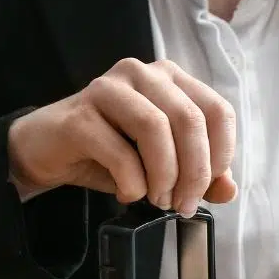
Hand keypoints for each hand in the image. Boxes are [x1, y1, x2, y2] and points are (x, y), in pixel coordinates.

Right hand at [7, 58, 237, 214]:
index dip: (220, 155)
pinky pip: (121, 152)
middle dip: (194, 173)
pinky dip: (133, 184)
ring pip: (157, 129)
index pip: (218, 111)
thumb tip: (229, 189)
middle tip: (183, 204)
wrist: (49, 152)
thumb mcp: (165, 166)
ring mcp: (109, 88)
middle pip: (190, 120)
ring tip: (158, 200)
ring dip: (165, 177)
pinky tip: (127, 193)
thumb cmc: (111, 154)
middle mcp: (142, 73)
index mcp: (171, 80)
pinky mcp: (80, 114)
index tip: (208, 187)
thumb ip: (201, 175)